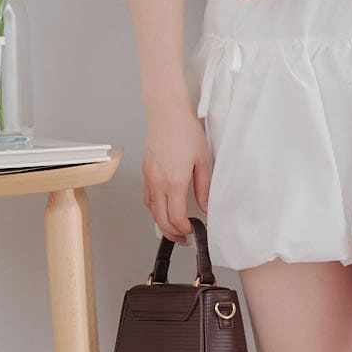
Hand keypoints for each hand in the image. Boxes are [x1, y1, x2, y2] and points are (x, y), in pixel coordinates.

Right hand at [144, 105, 211, 246]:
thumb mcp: (204, 160)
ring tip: (175, 227)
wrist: (167, 113)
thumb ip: (204, 187)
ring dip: (162, 222)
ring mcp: (149, 177)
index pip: (175, 217)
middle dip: (172, 233)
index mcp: (174, 181)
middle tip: (184, 238)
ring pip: (151, 210)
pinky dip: (154, 208)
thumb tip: (206, 207)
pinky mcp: (145, 172)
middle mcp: (158, 182)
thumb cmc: (186, 131)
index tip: (192, 231)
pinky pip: (147, 197)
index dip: (184, 229)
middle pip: (160, 219)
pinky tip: (164, 208)